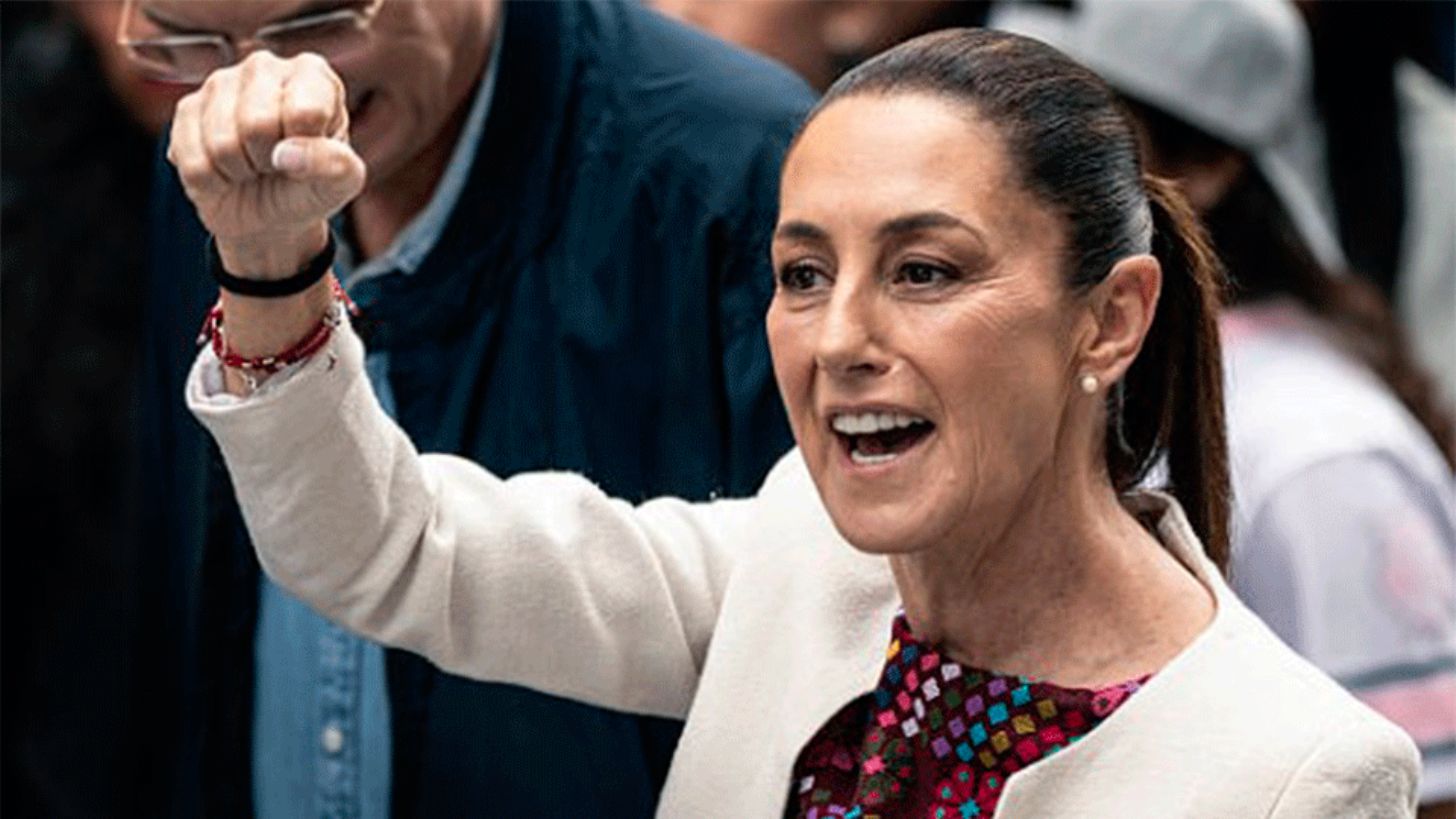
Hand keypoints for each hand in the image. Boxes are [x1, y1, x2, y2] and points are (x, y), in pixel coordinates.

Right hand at [167, 51, 365, 277]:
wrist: (268, 215)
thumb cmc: (309, 187)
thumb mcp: (340, 184)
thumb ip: (336, 166)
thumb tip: (287, 154)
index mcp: (313, 74)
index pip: (305, 112)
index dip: (305, 148)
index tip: (309, 154)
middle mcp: (264, 67)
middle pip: (258, 124)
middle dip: (268, 160)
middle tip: (276, 164)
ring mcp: (220, 83)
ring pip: (221, 143)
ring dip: (240, 171)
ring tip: (253, 166)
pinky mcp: (187, 109)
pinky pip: (193, 160)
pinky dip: (213, 181)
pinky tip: (225, 169)